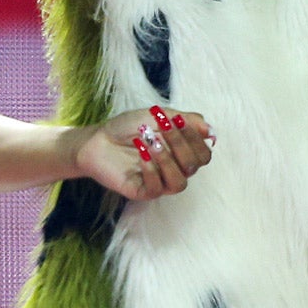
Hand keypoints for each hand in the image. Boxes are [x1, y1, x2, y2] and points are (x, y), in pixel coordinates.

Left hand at [71, 105, 213, 199]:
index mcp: (181, 154)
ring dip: (167, 160)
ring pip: (179, 183)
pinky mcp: (143, 191)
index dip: (195, 139)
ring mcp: (159, 182)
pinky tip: (140, 154)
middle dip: (180, 144)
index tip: (178, 120)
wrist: (97, 139)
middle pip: (194, 166)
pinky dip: (151, 170)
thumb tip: (210, 130)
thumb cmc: (127, 127)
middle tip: (161, 127)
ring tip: (150, 142)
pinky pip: (156, 189)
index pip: (203, 155)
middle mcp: (174, 170)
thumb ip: (185, 121)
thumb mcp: (158, 116)